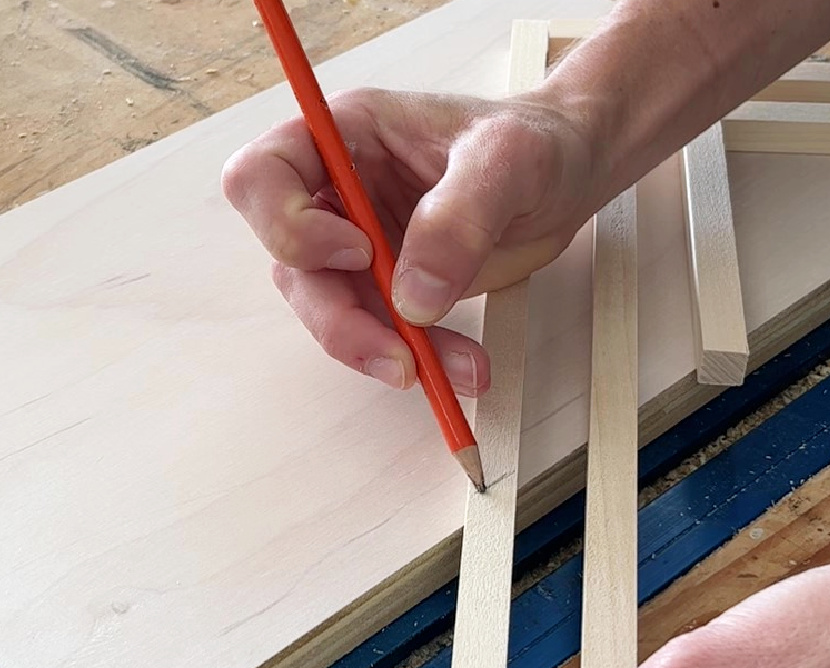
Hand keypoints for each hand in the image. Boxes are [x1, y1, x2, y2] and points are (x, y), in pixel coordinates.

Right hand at [222, 88, 600, 394]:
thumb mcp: (507, 161)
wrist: (569, 175)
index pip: (260, 178)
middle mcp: (335, 193)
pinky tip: (464, 368)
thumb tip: (411, 299)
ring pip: (331, 314)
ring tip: (457, 368)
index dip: (288, 225)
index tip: (359, 251)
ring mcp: (354, 246)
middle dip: (342, 321)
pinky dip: (420, 360)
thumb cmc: (534, 142)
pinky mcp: (383, 289)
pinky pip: (378, 336)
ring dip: (383, 351)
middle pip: (292, 267)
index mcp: (343, 137)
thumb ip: (458, 218)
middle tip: (402, 356)